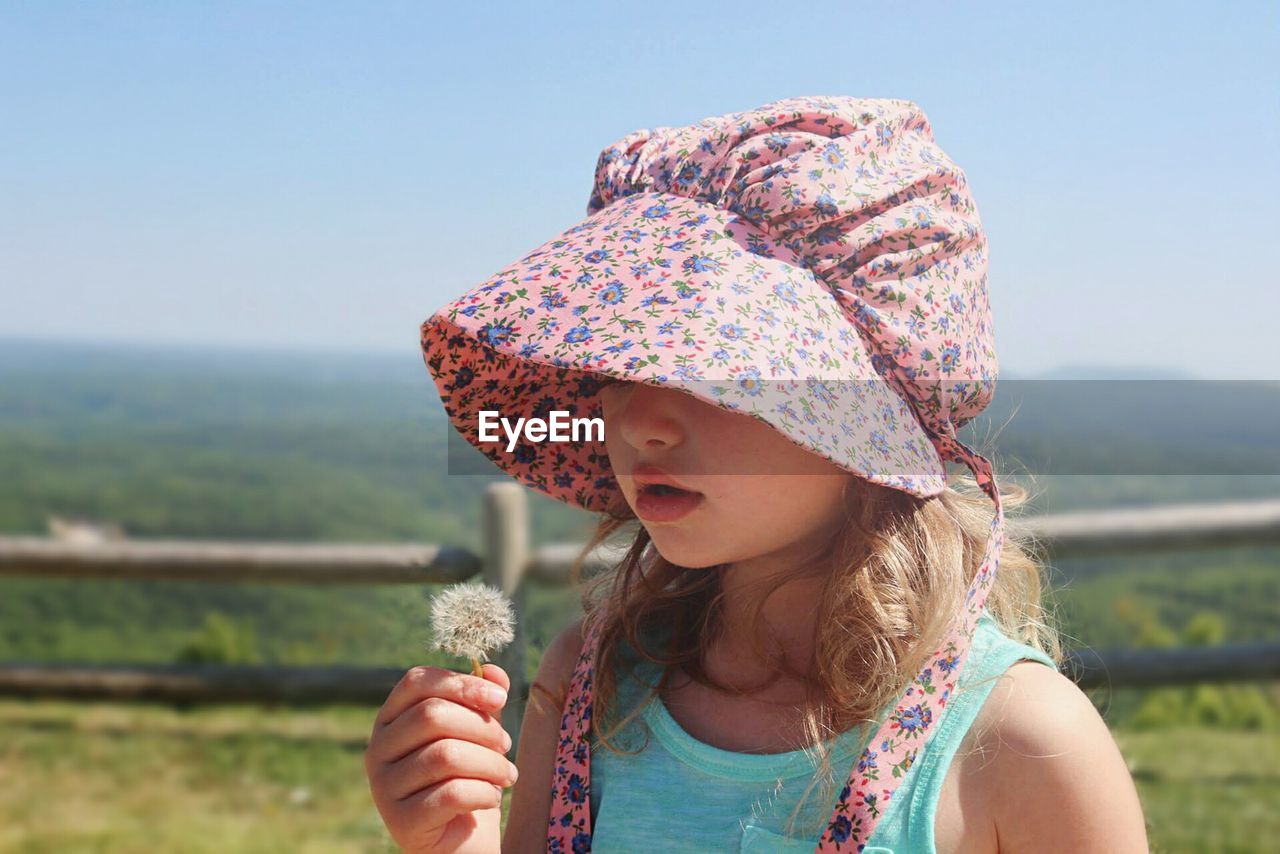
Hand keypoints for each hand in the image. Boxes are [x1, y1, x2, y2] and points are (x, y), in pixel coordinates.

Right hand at [365, 663, 516, 852]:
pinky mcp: (401, 821)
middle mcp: (378, 749)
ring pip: (445, 755)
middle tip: (505, 745)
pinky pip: (451, 793)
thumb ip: (482, 699)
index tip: (500, 698)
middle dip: (481, 727)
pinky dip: (484, 792)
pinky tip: (493, 797)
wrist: (460, 841)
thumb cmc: (467, 777)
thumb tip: (494, 672)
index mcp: (390, 719)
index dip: (461, 683)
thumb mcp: (477, 732)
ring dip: (490, 763)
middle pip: (432, 715)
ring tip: (507, 774)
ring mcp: (384, 787)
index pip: (416, 682)